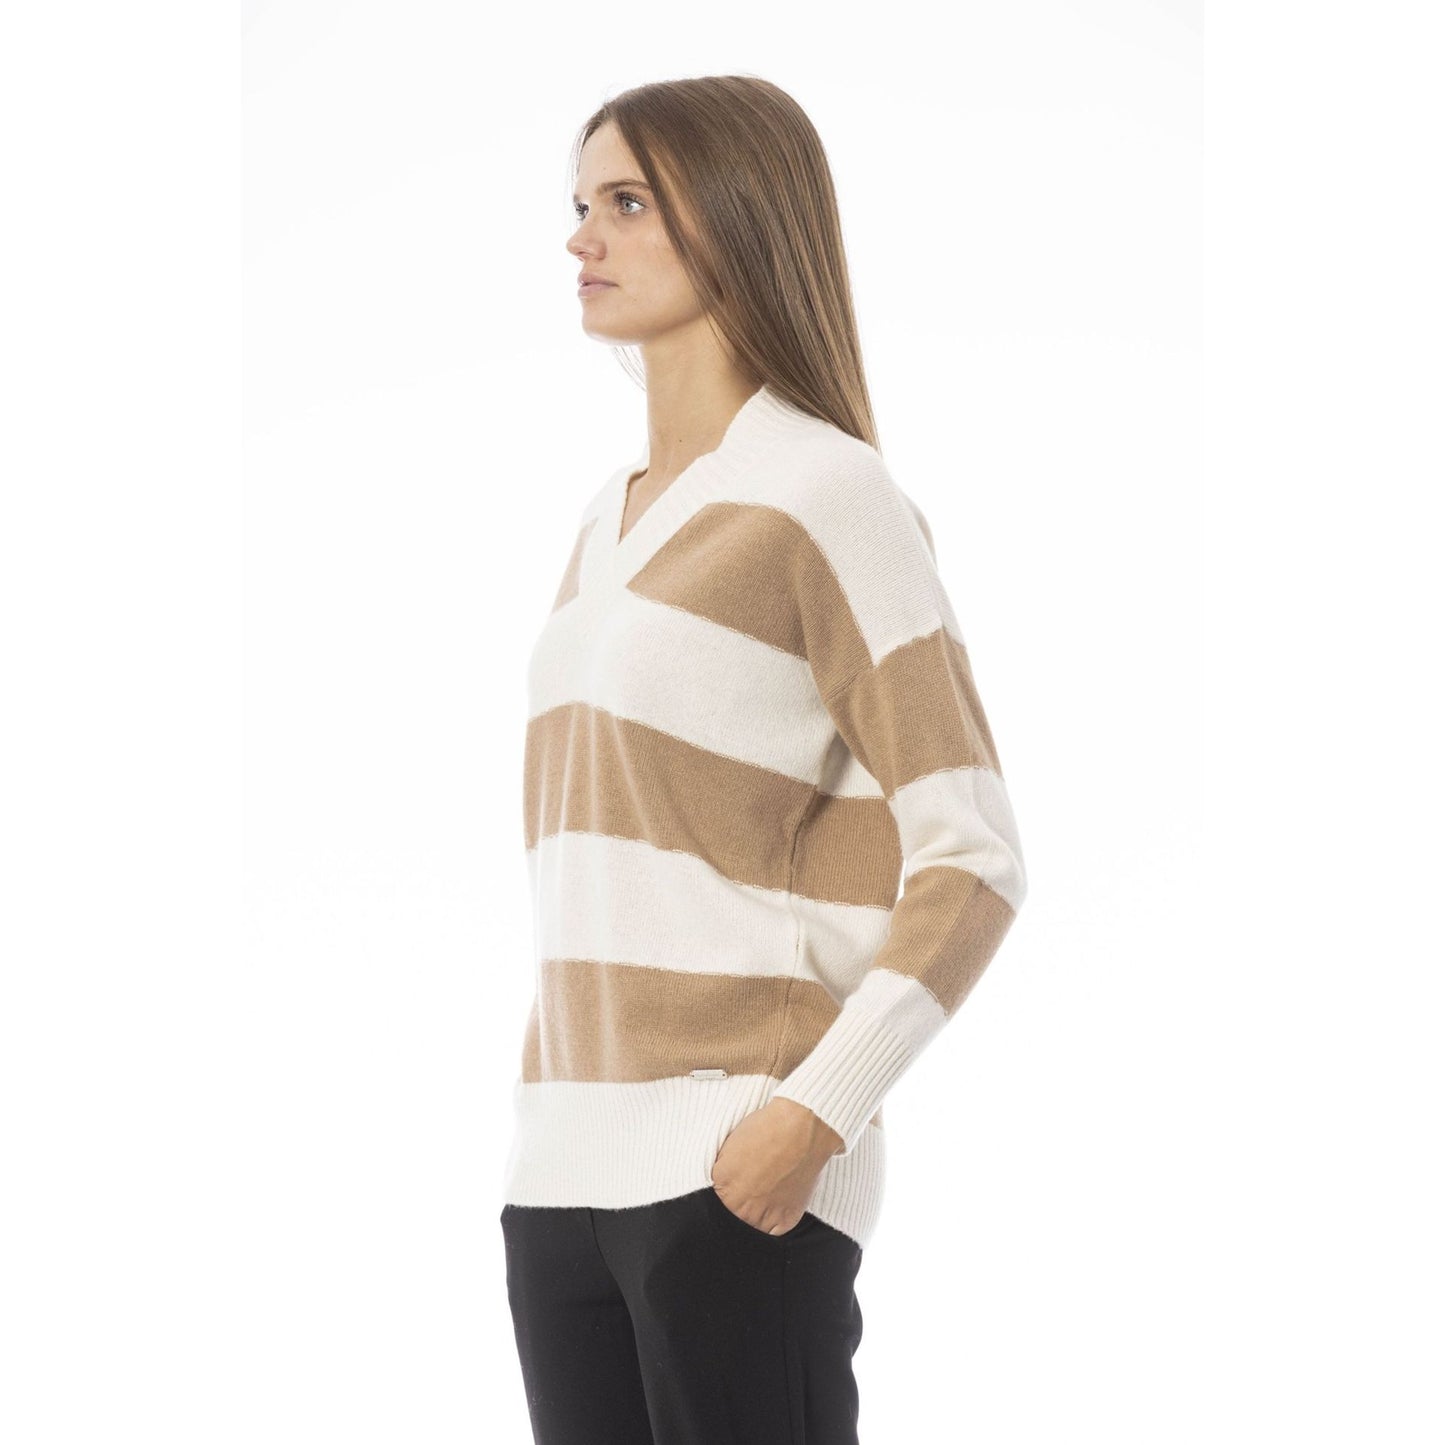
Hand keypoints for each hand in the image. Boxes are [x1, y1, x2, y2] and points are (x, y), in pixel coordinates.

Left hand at [709, 1097, 844, 1234]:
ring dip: (755, 1214)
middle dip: (738, 1203)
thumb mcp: (731, 1143)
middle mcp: (739, 1203)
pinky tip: (779, 1199)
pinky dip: (775, 1219)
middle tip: (753, 1186)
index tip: (734, 1184)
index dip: (726, 1190)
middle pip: (731, 1215)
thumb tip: (721, 1179)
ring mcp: (762, 1214)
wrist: (802, 1127)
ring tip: (767, 1191)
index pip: (714, 1198)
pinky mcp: (784, 1220)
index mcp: (721, 1182)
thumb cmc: (768, 1126)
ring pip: (751, 1225)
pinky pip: (773, 1231)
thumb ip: (723, 1168)